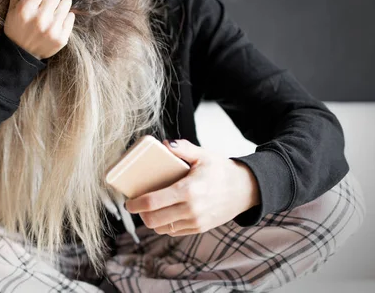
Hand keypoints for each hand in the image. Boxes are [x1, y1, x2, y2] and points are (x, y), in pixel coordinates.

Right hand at [4, 0, 74, 59]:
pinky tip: (54, 23)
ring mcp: (52, 29)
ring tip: (50, 13)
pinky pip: (71, 16)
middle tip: (47, 0)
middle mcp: (40, 19)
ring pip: (67, 2)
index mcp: (25, 9)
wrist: (21, 55)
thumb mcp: (13, 6)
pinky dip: (64, 17)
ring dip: (59, 5)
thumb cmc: (16, 26)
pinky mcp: (62, 38)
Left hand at [125, 139, 260, 236]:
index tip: (128, 202)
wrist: (245, 189)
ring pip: (162, 228)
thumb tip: (164, 144)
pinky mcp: (200, 228)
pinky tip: (163, 214)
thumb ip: (183, 148)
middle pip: (153, 219)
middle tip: (136, 205)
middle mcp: (191, 209)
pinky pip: (174, 231)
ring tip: (148, 209)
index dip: (135, 204)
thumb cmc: (221, 170)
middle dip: (141, 214)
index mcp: (188, 190)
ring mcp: (196, 221)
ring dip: (151, 220)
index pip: (153, 202)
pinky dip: (165, 225)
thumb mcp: (203, 155)